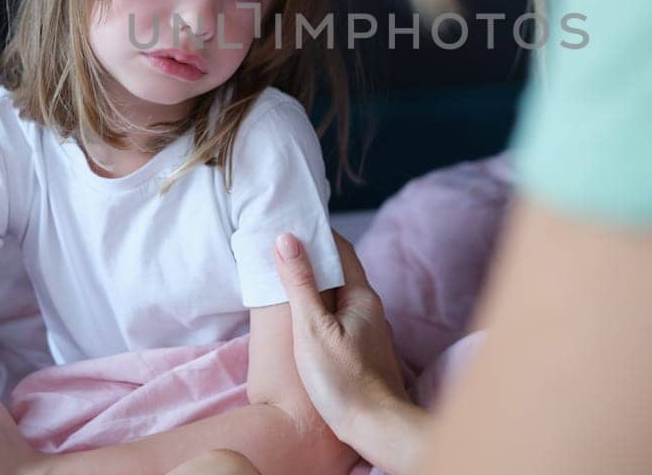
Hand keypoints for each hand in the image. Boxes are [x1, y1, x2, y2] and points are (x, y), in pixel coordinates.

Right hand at [272, 231, 408, 439]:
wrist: (375, 426)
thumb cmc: (343, 379)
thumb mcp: (312, 328)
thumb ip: (300, 283)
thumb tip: (287, 238)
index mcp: (361, 296)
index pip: (340, 249)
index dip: (315, 234)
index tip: (288, 225)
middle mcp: (368, 308)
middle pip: (338, 272)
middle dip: (309, 259)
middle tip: (276, 251)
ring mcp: (366, 330)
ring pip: (336, 297)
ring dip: (312, 286)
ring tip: (281, 282)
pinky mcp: (359, 350)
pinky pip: (336, 318)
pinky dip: (316, 309)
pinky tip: (299, 320)